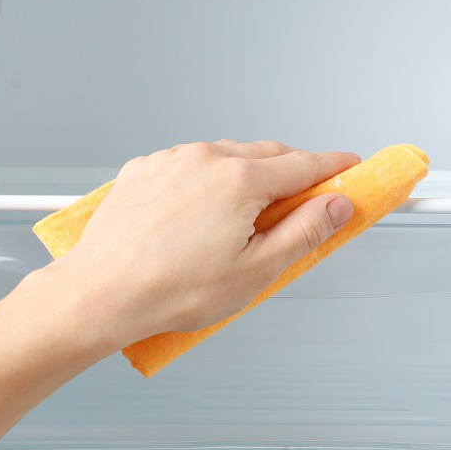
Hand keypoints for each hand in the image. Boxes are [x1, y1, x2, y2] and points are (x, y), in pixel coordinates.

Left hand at [42, 140, 359, 354]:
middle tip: (306, 202)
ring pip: (226, 157)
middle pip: (267, 155)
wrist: (98, 294)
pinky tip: (200, 217)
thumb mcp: (257, 272)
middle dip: (293, 172)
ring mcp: (170, 160)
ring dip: (247, 176)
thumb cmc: (171, 291)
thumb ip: (305, 232)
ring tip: (245, 220)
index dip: (335, 167)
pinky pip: (188, 165)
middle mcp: (206, 158)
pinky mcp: (143, 170)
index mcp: (240, 181)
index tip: (351, 168)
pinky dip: (206, 181)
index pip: (305, 165)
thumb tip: (337, 206)